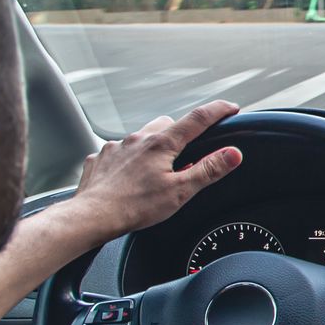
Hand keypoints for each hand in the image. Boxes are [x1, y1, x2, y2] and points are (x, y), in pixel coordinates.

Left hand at [62, 101, 243, 244]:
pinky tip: (130, 176)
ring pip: (142, 137)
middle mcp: (138, 139)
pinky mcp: (101, 158)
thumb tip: (233, 154)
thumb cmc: (134, 206)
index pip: (197, 118)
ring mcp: (116, 147)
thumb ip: (209, 170)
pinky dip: (129, 159)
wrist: (91, 216)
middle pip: (168, 124)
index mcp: (161, 144)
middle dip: (181, 133)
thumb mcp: (180, 191)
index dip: (218, 111)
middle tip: (187, 153)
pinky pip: (120, 151)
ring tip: (156, 170)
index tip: (230, 107)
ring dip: (153, 146)